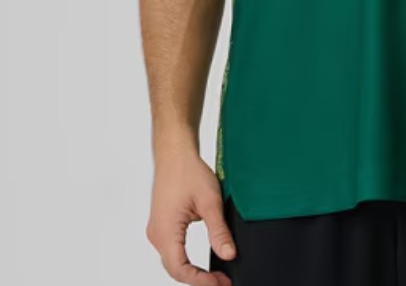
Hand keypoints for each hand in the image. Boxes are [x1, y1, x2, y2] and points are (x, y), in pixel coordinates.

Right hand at [146, 148, 235, 285]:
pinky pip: (172, 251)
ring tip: (215, 276)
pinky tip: (202, 263)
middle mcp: (156, 234)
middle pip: (175, 269)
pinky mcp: (162, 225)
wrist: (175, 153)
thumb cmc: (189, 172)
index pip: (181, 270)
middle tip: (222, 282)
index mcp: (165, 231)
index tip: (220, 284)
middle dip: (199, 280)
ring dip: (193, 272)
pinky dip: (186, 261)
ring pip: (173, 262)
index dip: (201, 281)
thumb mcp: (210, 202)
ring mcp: (157, 230)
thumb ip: (218, 231)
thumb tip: (228, 255)